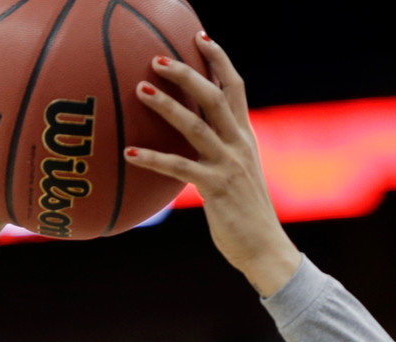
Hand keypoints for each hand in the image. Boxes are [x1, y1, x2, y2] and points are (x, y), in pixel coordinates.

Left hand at [125, 34, 300, 296]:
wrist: (266, 249)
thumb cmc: (247, 218)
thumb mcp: (238, 179)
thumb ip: (221, 156)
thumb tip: (193, 147)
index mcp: (245, 139)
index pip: (235, 88)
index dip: (218, 60)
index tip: (200, 37)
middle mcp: (239, 146)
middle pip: (214, 96)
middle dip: (187, 73)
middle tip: (156, 59)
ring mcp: (228, 165)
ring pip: (196, 125)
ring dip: (166, 106)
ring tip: (140, 90)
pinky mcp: (216, 188)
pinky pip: (180, 168)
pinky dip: (153, 159)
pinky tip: (129, 154)